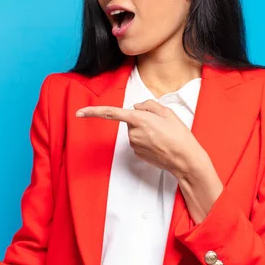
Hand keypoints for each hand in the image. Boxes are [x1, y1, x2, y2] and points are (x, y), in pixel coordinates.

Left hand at [76, 100, 204, 177]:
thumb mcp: (167, 112)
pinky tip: (159, 144)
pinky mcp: (137, 154)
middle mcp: (132, 133)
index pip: (110, 113)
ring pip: (134, 131)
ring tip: (162, 135)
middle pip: (130, 120)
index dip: (93, 112)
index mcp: (138, 119)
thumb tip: (136, 107)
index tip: (79, 113)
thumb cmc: (178, 135)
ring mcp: (134, 145)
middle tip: (160, 124)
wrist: (185, 159)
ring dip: (145, 130)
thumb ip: (148, 105)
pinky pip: (138, 141)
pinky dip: (147, 140)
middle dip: (141, 119)